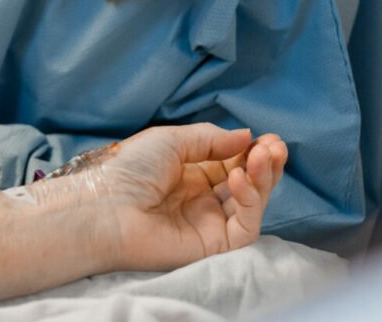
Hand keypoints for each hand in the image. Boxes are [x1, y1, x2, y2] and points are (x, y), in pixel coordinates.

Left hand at [41, 124, 286, 271]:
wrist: (105, 208)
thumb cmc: (128, 170)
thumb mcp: (171, 141)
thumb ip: (211, 140)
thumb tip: (247, 136)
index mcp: (190, 174)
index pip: (232, 163)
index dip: (251, 151)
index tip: (266, 137)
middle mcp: (202, 199)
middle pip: (247, 184)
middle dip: (265, 164)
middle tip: (276, 146)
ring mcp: (209, 222)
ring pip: (251, 204)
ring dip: (263, 178)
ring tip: (265, 155)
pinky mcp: (214, 244)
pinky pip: (244, 226)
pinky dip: (249, 201)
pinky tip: (238, 179)